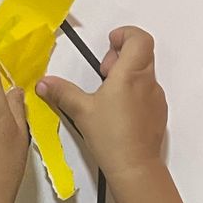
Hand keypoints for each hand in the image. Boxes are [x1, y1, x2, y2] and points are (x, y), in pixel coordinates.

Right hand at [38, 27, 194, 202]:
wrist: (135, 167)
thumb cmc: (110, 136)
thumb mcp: (81, 111)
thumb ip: (62, 93)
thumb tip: (44, 83)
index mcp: (130, 73)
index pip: (139, 38)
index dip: (125, 35)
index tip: (109, 45)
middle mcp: (148, 82)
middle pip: (142, 53)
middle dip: (121, 55)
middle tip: (104, 73)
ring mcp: (156, 98)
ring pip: (145, 73)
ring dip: (127, 75)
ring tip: (108, 95)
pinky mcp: (158, 114)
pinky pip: (148, 92)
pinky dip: (134, 93)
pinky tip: (118, 113)